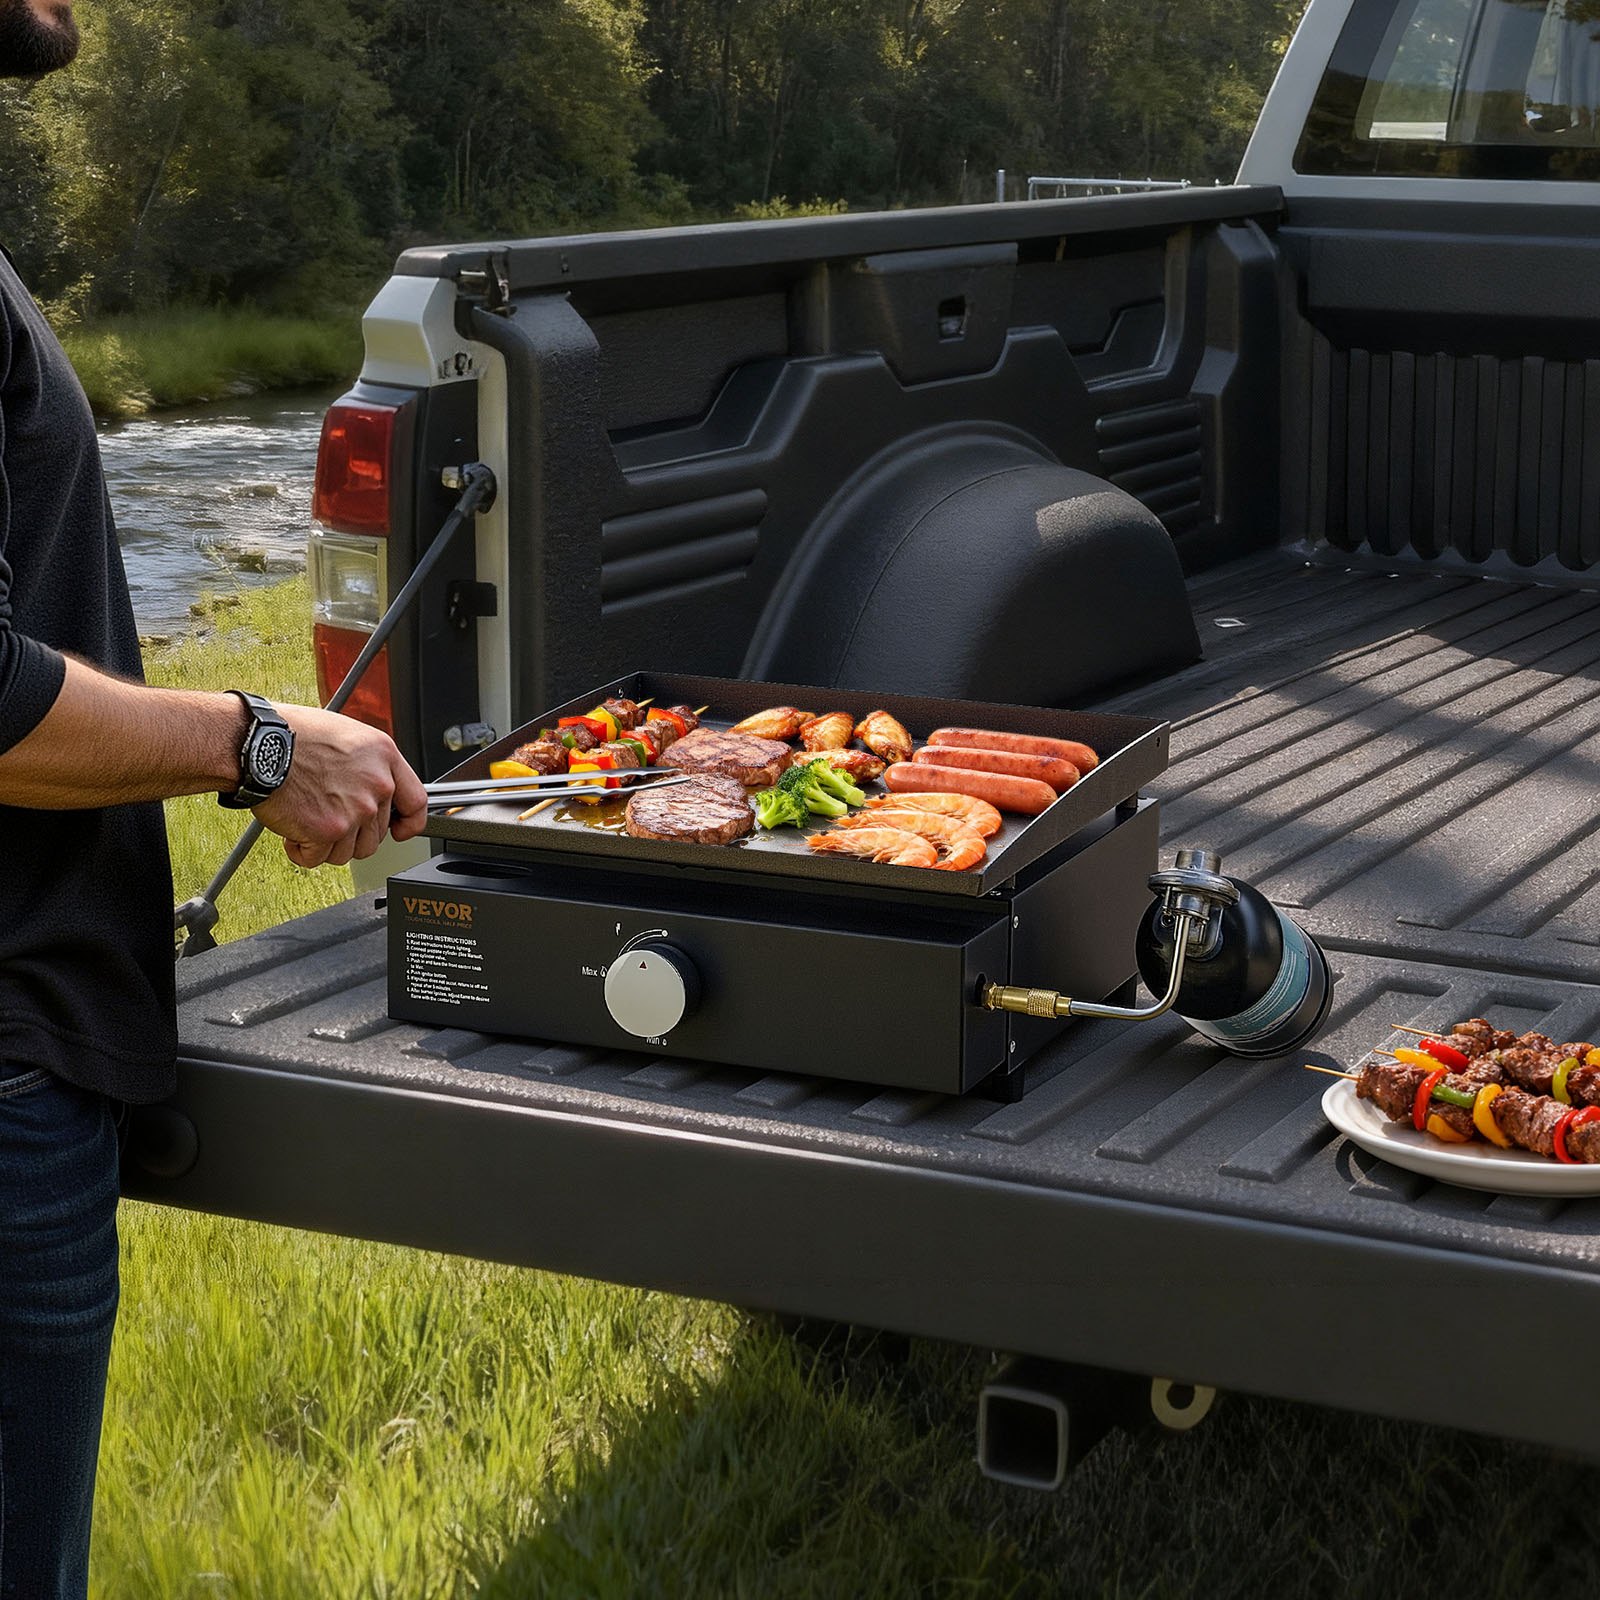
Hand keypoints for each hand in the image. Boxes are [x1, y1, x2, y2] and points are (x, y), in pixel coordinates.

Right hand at [252, 704, 428, 868]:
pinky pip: (318, 858)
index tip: (399, 831)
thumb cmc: (294, 735)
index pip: (416, 802)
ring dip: (326, 844)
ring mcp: (355, 810)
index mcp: (384, 757)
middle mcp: (377, 785)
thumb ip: (370, 766)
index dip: (408, 823)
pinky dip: (301, 851)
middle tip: (325, 815)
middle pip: (377, 834)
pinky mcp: (328, 830)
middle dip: (350, 833)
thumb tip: (376, 791)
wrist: (260, 744)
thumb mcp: (349, 736)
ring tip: (306, 818)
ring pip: (349, 851)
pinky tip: (292, 829)